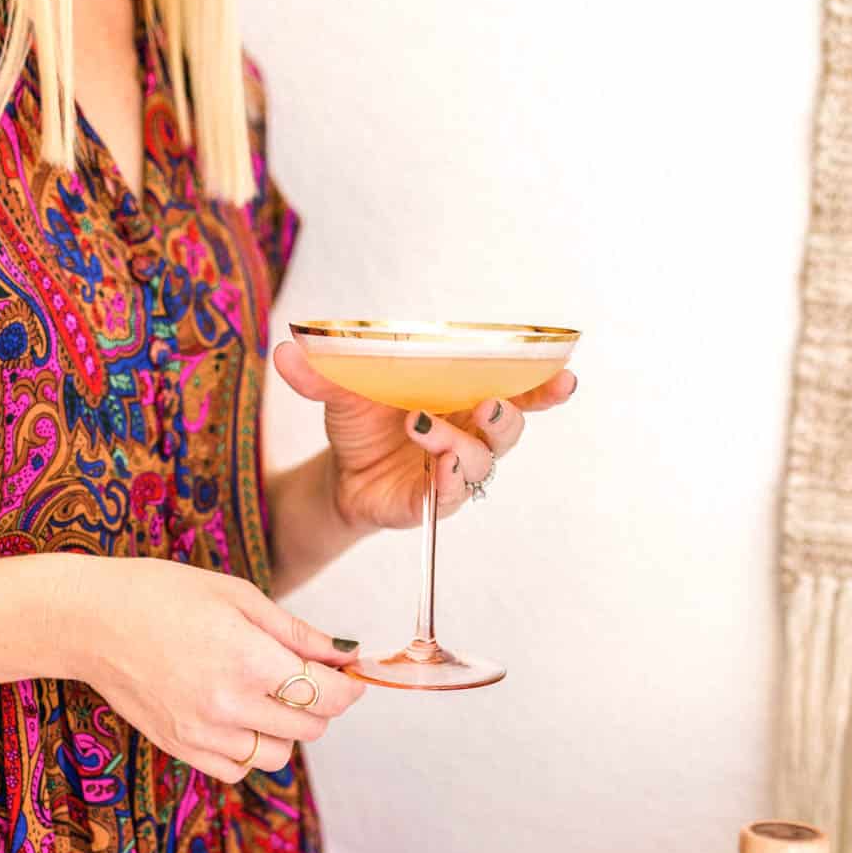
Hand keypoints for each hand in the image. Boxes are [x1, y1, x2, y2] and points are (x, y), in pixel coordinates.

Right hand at [64, 557, 364, 783]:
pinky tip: (237, 718)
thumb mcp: (237, 596)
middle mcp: (228, 703)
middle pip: (309, 728)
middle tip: (306, 678)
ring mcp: (202, 732)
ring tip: (267, 697)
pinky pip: (237, 768)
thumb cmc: (161, 595)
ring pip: (277, 756)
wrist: (90, 621)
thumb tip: (345, 654)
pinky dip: (249, 750)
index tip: (350, 677)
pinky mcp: (180, 746)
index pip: (327, 695)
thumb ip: (296, 632)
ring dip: (285, 730)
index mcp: (248, 659)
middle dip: (320, 704)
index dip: (350, 688)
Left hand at [272, 343, 576, 533]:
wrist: (338, 474)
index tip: (565, 373)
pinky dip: (448, 481)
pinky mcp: (432, 503)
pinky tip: (438, 467)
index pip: (517, 388)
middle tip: (489, 401)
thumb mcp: (340, 389)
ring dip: (461, 444)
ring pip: (481, 461)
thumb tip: (285, 350)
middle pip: (511, 426)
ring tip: (424, 427)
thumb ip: (322, 371)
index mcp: (464, 396)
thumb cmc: (361, 420)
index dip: (545, 383)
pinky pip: (451, 496)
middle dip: (510, 413)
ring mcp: (454, 470)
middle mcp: (470, 433)